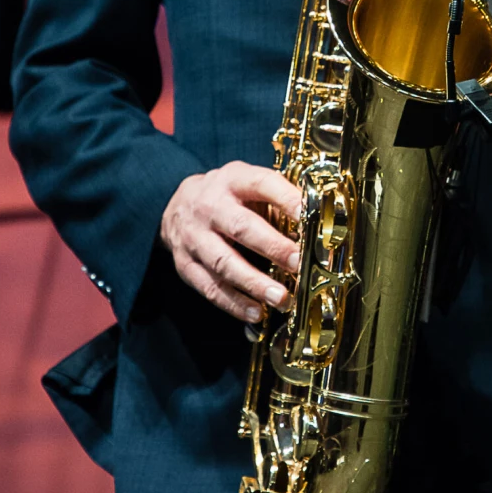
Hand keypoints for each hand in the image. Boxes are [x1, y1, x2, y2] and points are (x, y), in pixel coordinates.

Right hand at [161, 161, 301, 322]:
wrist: (176, 204)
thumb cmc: (227, 195)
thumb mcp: (248, 182)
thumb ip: (276, 197)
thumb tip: (315, 221)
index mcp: (233, 179)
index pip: (262, 184)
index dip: (287, 199)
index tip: (309, 217)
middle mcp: (210, 206)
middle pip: (241, 226)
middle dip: (273, 247)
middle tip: (298, 264)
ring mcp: (194, 236)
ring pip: (224, 262)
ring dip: (254, 283)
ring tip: (281, 298)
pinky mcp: (185, 264)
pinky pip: (209, 287)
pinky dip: (234, 303)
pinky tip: (256, 312)